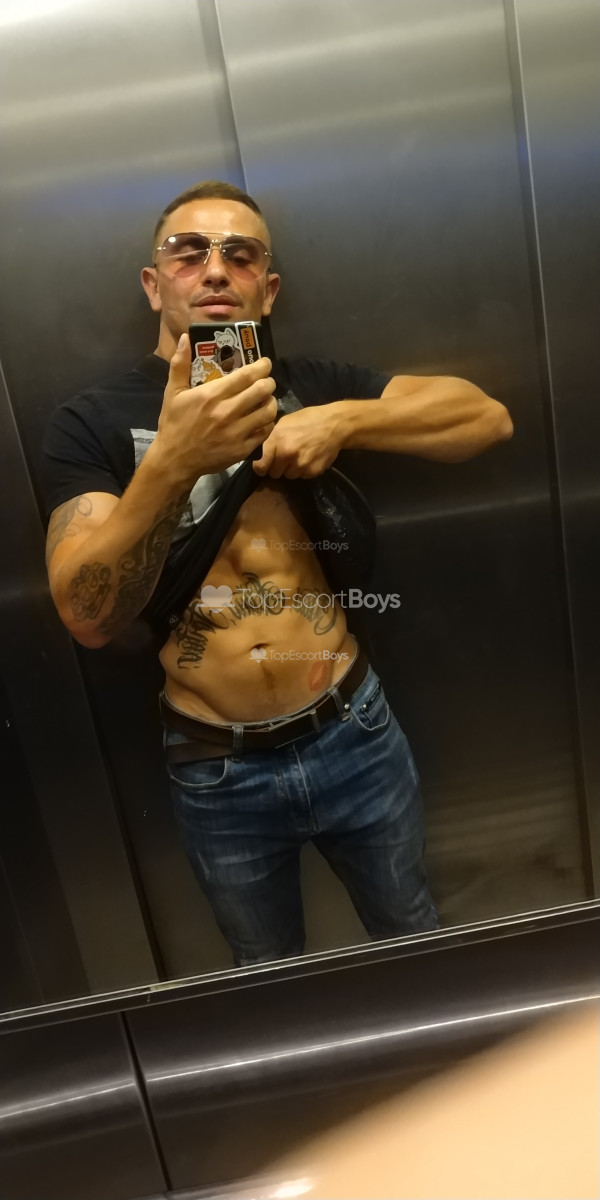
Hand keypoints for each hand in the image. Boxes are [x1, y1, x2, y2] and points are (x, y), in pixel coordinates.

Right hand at [155, 333, 277, 482]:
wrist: (175, 461)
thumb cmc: (174, 424)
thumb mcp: (172, 393)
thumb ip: (179, 364)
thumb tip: (186, 338)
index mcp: (211, 395)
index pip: (246, 375)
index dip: (261, 366)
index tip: (265, 363)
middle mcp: (227, 412)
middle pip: (262, 390)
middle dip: (269, 382)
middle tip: (267, 381)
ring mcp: (237, 432)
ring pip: (268, 411)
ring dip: (271, 402)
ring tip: (267, 399)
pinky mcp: (242, 448)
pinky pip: (265, 431)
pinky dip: (268, 422)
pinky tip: (263, 419)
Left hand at [252, 405, 344, 478]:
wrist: (335, 425)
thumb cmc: (308, 419)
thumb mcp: (285, 422)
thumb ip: (272, 438)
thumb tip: (262, 453)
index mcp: (278, 441)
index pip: (261, 466)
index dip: (260, 467)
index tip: (262, 466)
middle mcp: (287, 455)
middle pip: (274, 474)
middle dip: (277, 467)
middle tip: (285, 458)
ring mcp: (300, 465)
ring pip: (289, 476)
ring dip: (291, 469)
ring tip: (299, 456)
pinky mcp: (312, 472)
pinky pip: (302, 476)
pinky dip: (303, 470)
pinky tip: (309, 458)